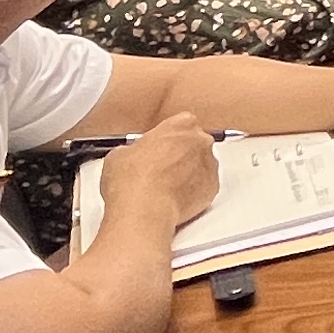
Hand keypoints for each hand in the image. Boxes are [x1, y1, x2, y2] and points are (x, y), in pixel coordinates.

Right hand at [100, 112, 219, 226]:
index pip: (181, 123)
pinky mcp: (213, 189)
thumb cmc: (132, 179)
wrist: (145, 209)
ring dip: (188, 174)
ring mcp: (210, 166)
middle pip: (194, 144)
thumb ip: (134, 148)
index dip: (168, 138)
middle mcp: (201, 142)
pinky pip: (204, 187)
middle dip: (181, 154)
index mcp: (181, 124)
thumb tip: (131, 156)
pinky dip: (193, 193)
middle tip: (161, 169)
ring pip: (201, 166)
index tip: (158, 147)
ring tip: (165, 188)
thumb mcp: (120, 153)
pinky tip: (174, 199)